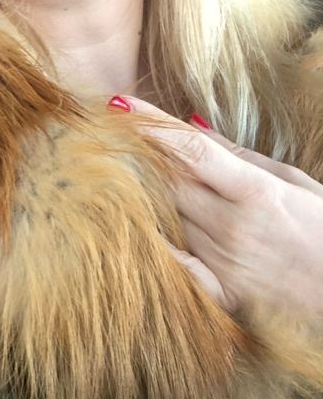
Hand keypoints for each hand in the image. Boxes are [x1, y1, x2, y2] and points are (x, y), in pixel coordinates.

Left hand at [115, 96, 322, 317]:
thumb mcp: (292, 181)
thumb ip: (239, 155)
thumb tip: (192, 125)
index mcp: (254, 190)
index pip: (189, 149)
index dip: (151, 124)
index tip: (119, 104)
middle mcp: (233, 225)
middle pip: (167, 181)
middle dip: (135, 154)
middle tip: (106, 133)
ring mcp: (225, 262)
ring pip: (165, 219)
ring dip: (138, 193)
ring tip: (108, 168)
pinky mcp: (224, 295)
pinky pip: (177, 269)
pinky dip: (154, 247)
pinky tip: (129, 227)